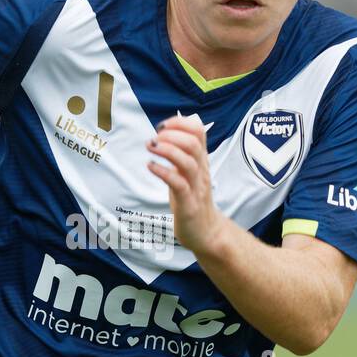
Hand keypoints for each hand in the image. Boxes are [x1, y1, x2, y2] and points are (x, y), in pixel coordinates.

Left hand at [146, 113, 227, 255]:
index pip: (199, 132)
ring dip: (167, 150)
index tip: (162, 126)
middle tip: (154, 138)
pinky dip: (163, 172)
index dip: (180, 123)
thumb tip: (165, 136)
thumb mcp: (186, 173)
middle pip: (194, 143)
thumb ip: (180, 155)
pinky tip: (150, 166)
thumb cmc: (192, 201)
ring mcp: (196, 187)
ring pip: (188, 161)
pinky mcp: (189, 204)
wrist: (206, 233)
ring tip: (150, 147)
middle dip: (171, 135)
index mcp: (201, 161)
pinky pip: (179, 184)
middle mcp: (201, 171)